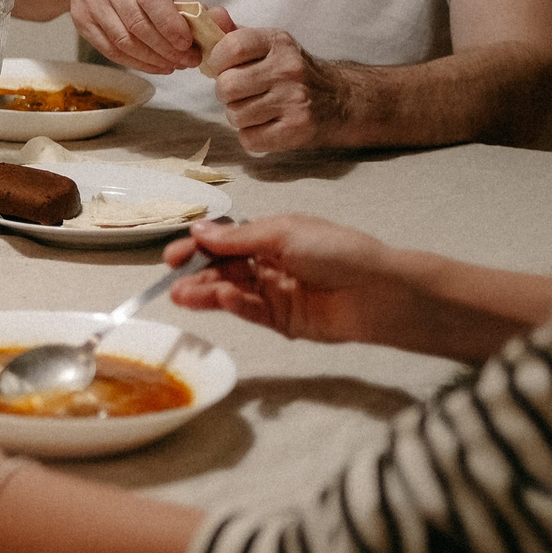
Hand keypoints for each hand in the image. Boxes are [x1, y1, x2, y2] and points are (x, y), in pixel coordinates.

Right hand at [64, 0, 206, 74]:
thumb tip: (199, 20)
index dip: (169, 24)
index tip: (187, 42)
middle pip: (137, 23)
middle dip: (167, 48)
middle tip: (189, 60)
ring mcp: (90, 0)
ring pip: (123, 41)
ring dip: (152, 59)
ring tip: (175, 64)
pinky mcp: (81, 19)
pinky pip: (109, 49)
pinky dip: (135, 62)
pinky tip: (154, 64)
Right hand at [165, 214, 419, 344]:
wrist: (379, 292)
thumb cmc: (336, 250)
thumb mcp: (284, 233)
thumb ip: (238, 239)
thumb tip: (198, 230)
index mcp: (271, 237)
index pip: (224, 242)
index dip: (198, 247)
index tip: (172, 256)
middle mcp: (268, 264)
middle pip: (222, 269)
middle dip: (196, 274)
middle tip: (171, 283)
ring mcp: (274, 294)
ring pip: (231, 292)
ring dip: (207, 292)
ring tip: (182, 296)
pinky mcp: (281, 322)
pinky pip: (251, 311)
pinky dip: (235, 304)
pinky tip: (224, 297)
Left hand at [204, 26, 345, 153]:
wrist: (339, 101)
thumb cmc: (291, 72)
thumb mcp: (268, 45)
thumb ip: (234, 33)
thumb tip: (211, 14)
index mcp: (278, 42)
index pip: (232, 47)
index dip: (217, 61)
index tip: (224, 68)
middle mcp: (288, 69)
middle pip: (226, 86)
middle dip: (225, 93)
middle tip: (240, 93)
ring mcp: (295, 100)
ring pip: (235, 115)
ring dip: (239, 116)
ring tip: (256, 109)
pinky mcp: (297, 129)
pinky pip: (250, 139)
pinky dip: (251, 136)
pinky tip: (266, 125)